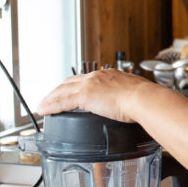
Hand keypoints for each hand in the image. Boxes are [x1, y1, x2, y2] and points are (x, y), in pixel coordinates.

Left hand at [35, 69, 153, 121]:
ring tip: (42, 106)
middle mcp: (97, 76)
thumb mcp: (134, 95)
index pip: (85, 79)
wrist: (143, 98)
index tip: (70, 91)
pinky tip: (44, 111)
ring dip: (50, 99)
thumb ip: (128, 99)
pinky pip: (62, 102)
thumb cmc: (145, 100)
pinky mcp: (84, 96)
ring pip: (62, 91)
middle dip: (58, 91)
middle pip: (69, 82)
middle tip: (49, 99)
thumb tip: (132, 109)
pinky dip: (51, 106)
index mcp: (109, 75)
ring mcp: (89, 85)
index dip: (74, 86)